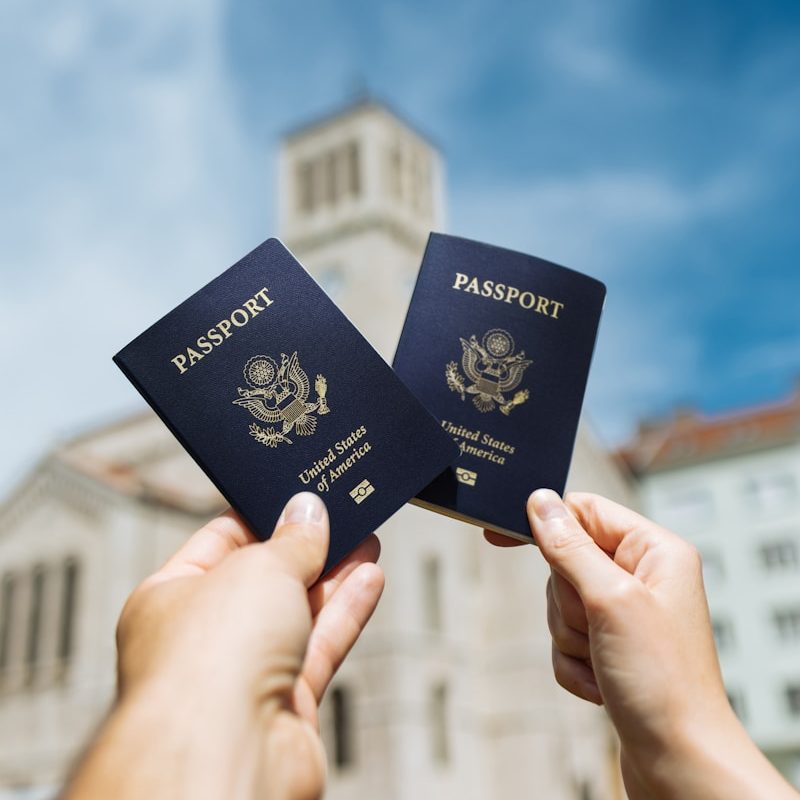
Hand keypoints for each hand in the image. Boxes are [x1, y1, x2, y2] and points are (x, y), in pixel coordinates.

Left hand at [65, 492, 383, 799]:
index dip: (260, 516)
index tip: (297, 498)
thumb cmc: (208, 663)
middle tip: (341, 515)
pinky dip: (346, 612)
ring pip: (297, 612)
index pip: (219, 542)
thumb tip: (308, 512)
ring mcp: (244, 674)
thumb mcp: (258, 568)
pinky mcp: (285, 705)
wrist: (226, 755)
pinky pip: (320, 646)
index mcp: (169, 597)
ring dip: (334, 576)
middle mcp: (203, 638)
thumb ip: (292, 540)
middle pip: (263, 579)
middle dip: (305, 547)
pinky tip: (370, 578)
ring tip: (366, 538)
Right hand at [486, 490, 797, 799]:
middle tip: (597, 627)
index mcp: (655, 552)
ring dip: (571, 638)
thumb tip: (540, 501)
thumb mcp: (610, 600)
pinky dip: (574, 665)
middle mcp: (642, 579)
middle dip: (568, 603)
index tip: (497, 534)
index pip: (585, 511)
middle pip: (566, 562)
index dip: (545, 521)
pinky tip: (602, 685)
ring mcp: (626, 617)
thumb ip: (570, 546)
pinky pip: (564, 642)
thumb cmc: (663, 682)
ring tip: (605, 662)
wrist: (680, 762)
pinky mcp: (611, 650)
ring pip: (561, 605)